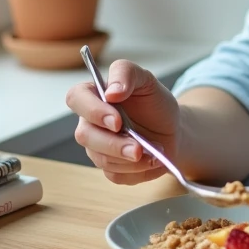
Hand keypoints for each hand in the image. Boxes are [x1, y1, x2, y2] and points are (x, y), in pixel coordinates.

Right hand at [64, 60, 179, 184]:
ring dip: (129, 159)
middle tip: (138, 148)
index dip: (92, 111)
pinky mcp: (109, 167)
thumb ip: (127, 73)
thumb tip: (111, 91)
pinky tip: (151, 160)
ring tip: (154, 152)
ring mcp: (97, 147)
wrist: (173, 130)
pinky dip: (136, 170)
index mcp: (94, 96)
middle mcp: (90, 122)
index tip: (116, 120)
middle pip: (85, 135)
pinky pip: (114, 174)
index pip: (76, 98)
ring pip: (100, 158)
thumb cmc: (155, 104)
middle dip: (113, 144)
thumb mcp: (146, 80)